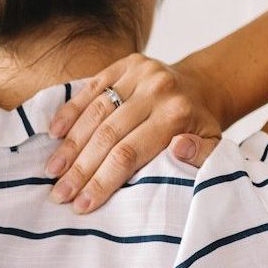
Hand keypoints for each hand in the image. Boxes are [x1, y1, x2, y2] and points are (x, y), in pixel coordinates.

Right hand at [46, 53, 226, 213]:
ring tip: (52, 171)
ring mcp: (139, 72)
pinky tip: (54, 133)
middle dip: (80, 169)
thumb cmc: (201, 127)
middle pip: (107, 135)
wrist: (203, 86)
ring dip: (70, 145)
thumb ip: (202, 156)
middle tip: (59, 195)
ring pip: (95, 112)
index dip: (102, 180)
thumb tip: (179, 148)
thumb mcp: (215, 147)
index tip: (81, 205)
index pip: (129, 153)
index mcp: (177, 115)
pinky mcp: (126, 62)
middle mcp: (157, 89)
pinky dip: (70, 111)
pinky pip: (92, 87)